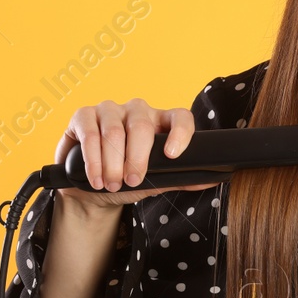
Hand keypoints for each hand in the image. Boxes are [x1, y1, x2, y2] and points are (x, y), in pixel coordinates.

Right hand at [53, 98, 220, 208]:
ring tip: (112, 185)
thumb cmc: (129, 179)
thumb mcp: (156, 180)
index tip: (172, 155)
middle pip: (142, 126)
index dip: (180, 133)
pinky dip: (93, 160)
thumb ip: (180, 177)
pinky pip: (89, 133)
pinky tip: (96, 178)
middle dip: (137, 158)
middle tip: (133, 181)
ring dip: (112, 163)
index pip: (180, 117)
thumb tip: (214, 179)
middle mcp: (137, 111)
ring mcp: (110, 110)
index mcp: (161, 122)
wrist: (93, 188)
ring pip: (114, 131)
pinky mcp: (83, 115)